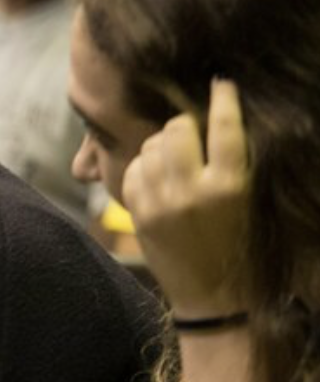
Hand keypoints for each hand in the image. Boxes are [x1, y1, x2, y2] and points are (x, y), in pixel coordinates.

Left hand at [121, 80, 250, 318]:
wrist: (214, 298)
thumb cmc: (242, 245)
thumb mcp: (248, 202)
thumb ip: (230, 164)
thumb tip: (211, 121)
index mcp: (231, 187)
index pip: (225, 128)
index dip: (224, 99)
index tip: (221, 83)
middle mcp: (193, 192)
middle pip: (177, 129)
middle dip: (185, 125)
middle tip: (193, 134)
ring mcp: (161, 203)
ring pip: (151, 146)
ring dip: (162, 144)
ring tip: (176, 158)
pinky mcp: (139, 214)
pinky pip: (134, 170)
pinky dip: (144, 166)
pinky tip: (159, 176)